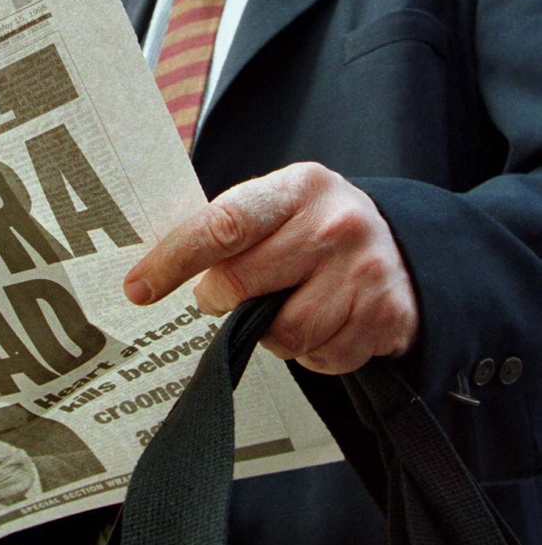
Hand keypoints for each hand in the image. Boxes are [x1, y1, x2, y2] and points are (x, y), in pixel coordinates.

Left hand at [123, 162, 418, 373]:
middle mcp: (336, 225)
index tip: (138, 287)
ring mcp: (366, 272)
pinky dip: (312, 352)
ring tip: (285, 305)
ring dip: (271, 333)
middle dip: (219, 298)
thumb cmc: (317, 228)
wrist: (407, 248)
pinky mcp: (387, 317)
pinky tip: (324, 322)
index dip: (174, 259)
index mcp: (299, 187)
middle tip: (221, 295)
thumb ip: (230, 228)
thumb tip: (154, 265)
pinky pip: (323, 357)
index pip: (223, 224)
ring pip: (284, 334)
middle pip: (243, 284)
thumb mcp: (280, 205)